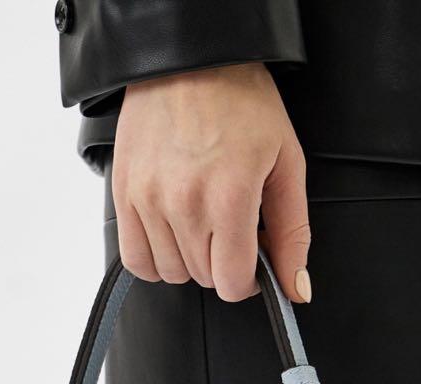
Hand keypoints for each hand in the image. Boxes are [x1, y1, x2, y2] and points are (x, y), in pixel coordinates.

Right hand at [112, 64, 310, 303]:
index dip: (248, 281)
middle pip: (203, 278)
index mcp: (229, 198)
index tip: (252, 263)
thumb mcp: (285, 163)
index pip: (231, 283)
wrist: (189, 58)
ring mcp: (149, 200)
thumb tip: (296, 289)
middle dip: (222, 263)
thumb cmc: (241, 101)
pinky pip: (135, 260)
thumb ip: (292, 232)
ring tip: (201, 225)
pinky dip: (155, 259)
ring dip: (190, 261)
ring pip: (171, 273)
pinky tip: (172, 236)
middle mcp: (184, 203)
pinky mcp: (124, 194)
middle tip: (230, 229)